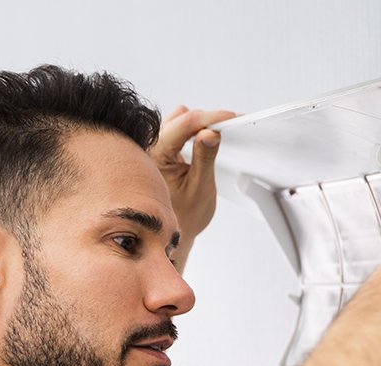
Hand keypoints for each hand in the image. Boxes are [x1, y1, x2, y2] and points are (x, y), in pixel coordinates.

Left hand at [150, 106, 235, 252]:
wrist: (171, 233)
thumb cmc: (183, 217)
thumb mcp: (200, 187)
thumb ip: (205, 157)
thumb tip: (211, 132)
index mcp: (155, 154)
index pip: (186, 124)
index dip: (212, 117)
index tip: (231, 118)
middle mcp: (149, 147)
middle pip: (182, 117)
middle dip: (207, 120)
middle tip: (230, 128)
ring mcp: (153, 147)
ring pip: (179, 120)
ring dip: (199, 125)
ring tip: (217, 137)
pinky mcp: (160, 149)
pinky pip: (176, 129)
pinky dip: (192, 131)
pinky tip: (204, 141)